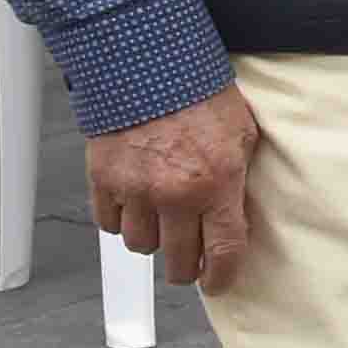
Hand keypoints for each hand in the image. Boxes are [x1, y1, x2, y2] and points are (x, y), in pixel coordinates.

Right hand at [90, 85, 266, 291]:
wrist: (150, 63)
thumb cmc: (200, 93)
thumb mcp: (242, 135)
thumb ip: (238, 178)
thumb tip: (238, 211)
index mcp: (216, 184)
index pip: (223, 251)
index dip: (222, 276)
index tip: (218, 283)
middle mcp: (174, 195)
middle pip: (178, 260)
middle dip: (186, 267)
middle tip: (189, 262)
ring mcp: (136, 190)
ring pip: (141, 245)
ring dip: (153, 239)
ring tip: (162, 221)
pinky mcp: (104, 180)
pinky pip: (110, 223)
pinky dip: (122, 219)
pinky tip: (135, 204)